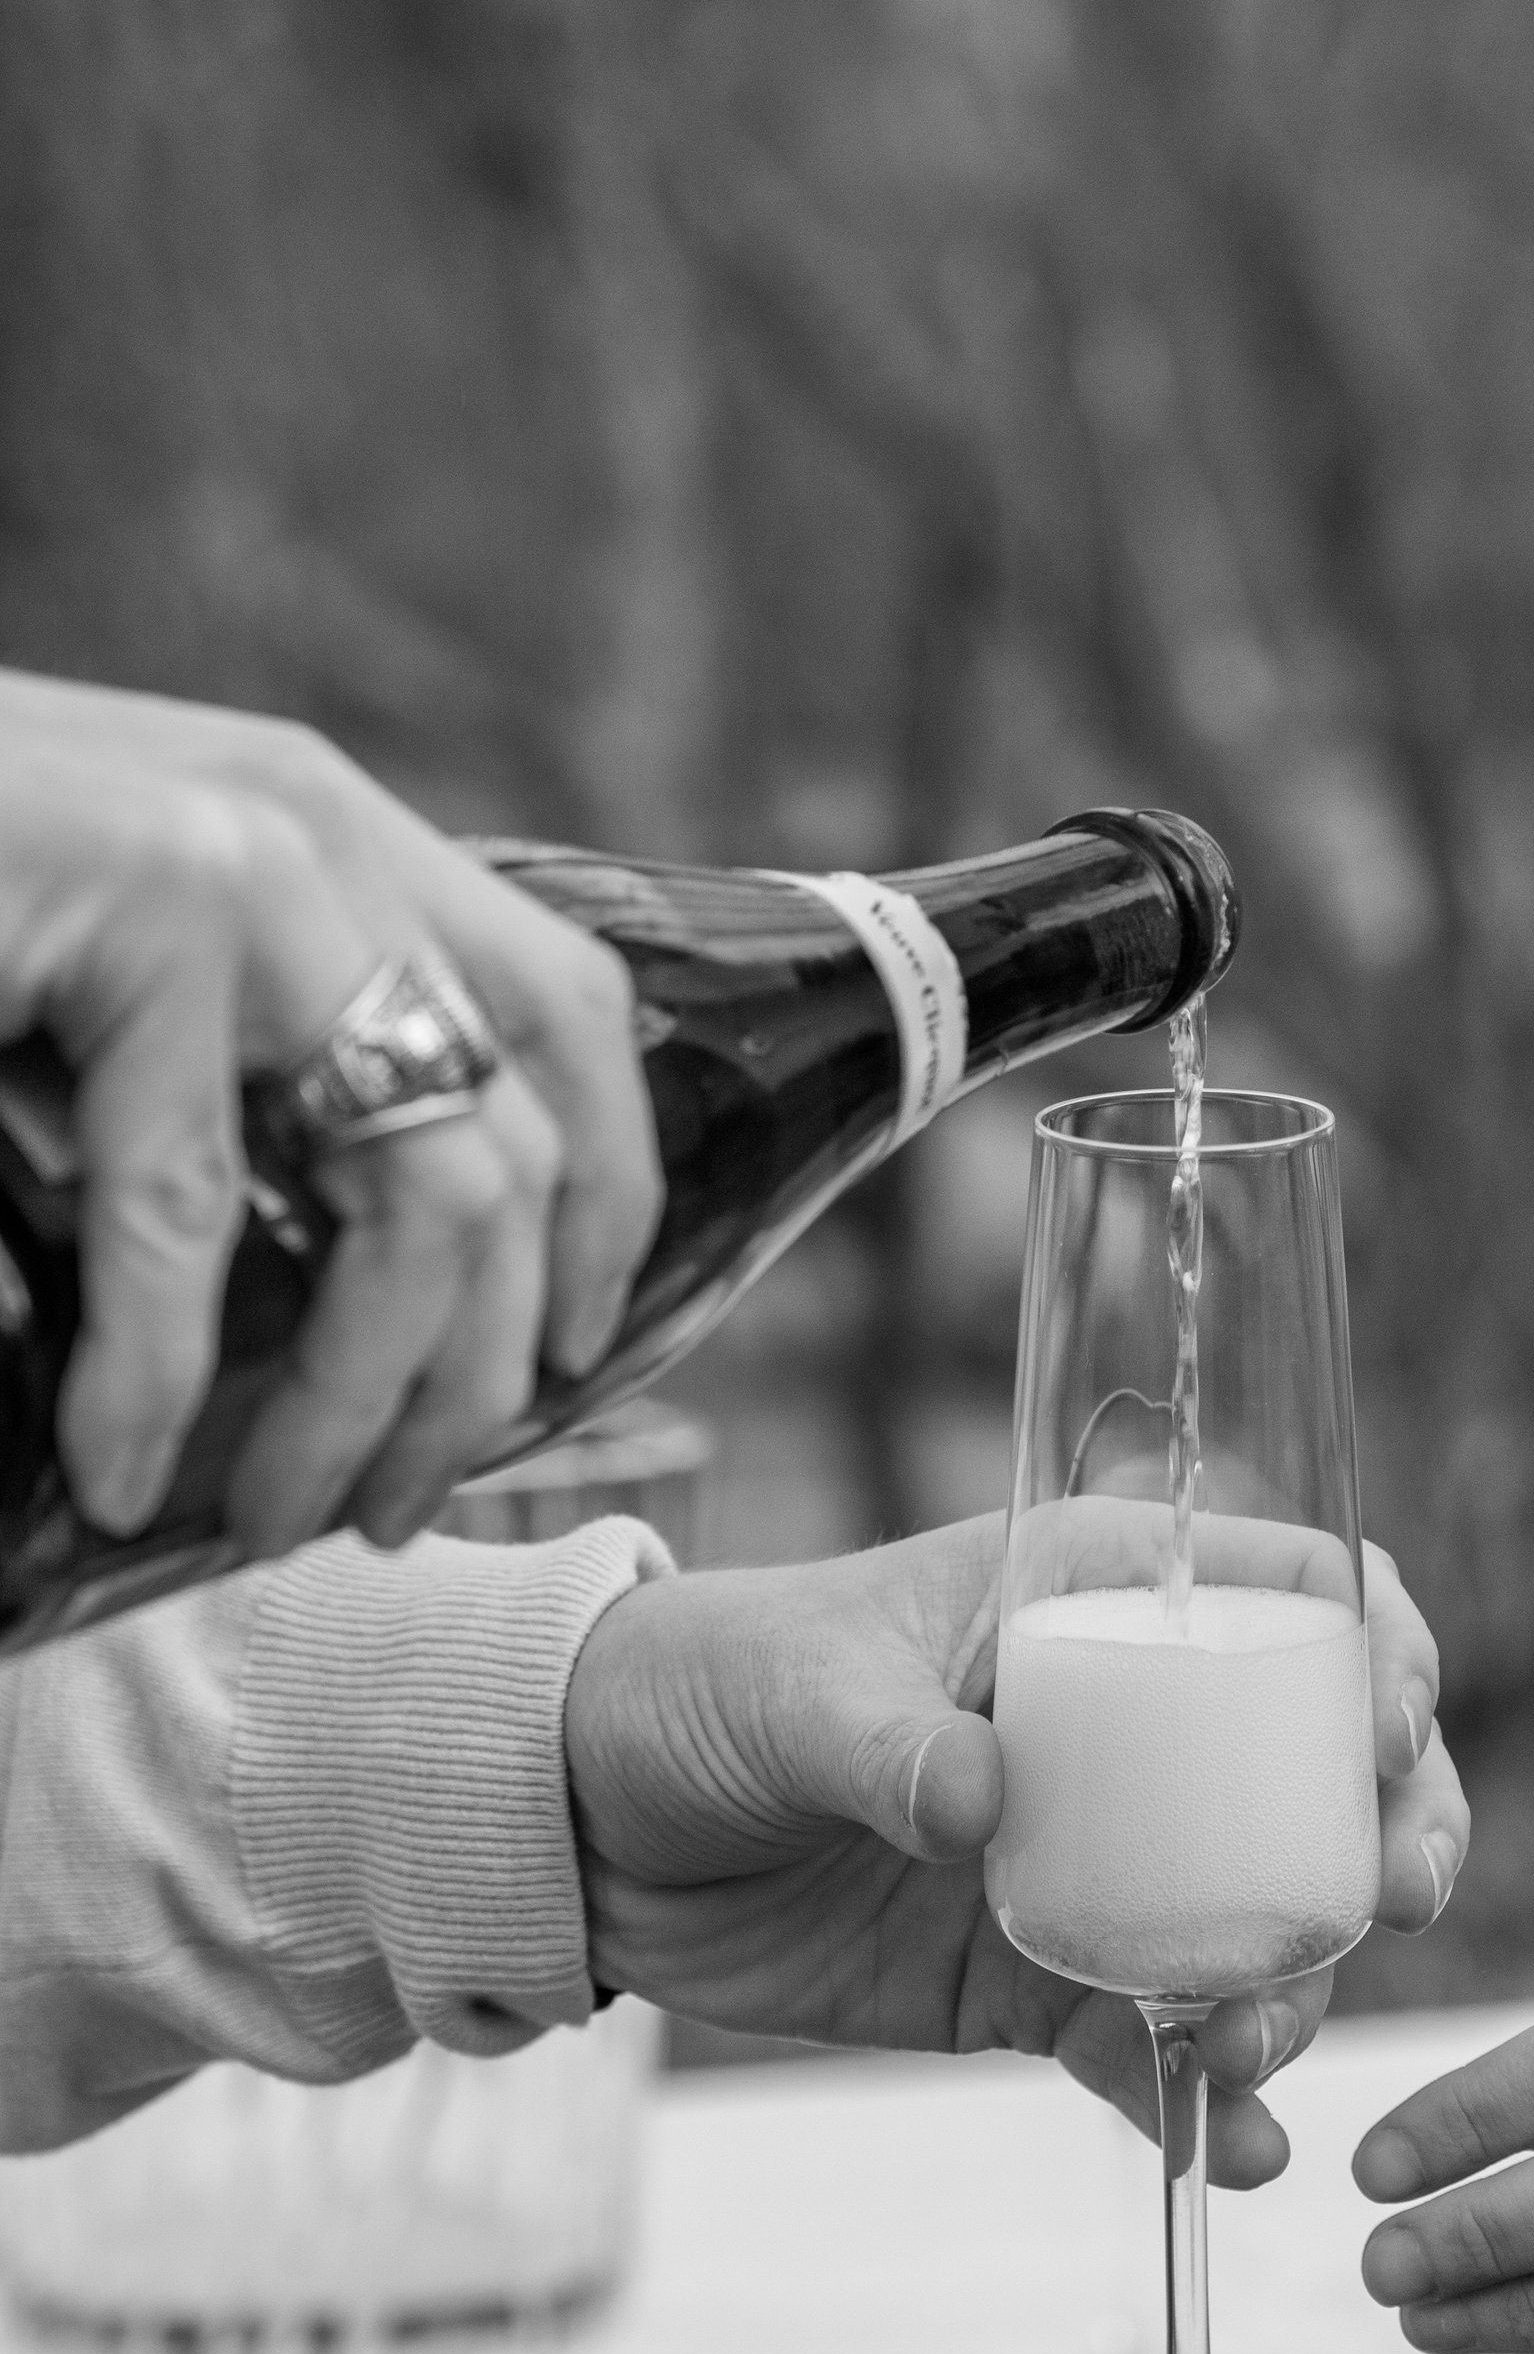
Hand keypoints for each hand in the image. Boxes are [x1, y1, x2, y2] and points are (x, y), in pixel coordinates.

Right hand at [0, 670, 661, 1554]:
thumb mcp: (108, 991)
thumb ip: (235, 1080)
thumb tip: (342, 1308)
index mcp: (332, 836)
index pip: (566, 1014)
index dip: (605, 1197)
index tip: (570, 1353)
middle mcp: (321, 835)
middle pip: (517, 1147)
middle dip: (477, 1368)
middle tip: (393, 1504)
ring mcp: (250, 865)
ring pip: (416, 1199)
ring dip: (355, 1398)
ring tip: (283, 1518)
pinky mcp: (149, 909)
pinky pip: (191, 1209)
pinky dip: (155, 1372)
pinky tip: (119, 1472)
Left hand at [564, 1518, 1469, 2181]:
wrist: (590, 1833)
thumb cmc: (700, 1691)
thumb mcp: (794, 1691)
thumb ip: (891, 1745)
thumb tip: (983, 1806)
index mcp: (1095, 1604)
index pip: (1293, 1596)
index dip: (1376, 1648)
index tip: (1389, 1729)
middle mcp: (1132, 1738)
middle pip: (1322, 1776)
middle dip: (1394, 1835)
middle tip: (1401, 1898)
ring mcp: (1103, 1868)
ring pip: (1265, 1925)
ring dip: (1299, 1986)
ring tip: (1257, 2045)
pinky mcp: (1043, 1987)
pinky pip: (1156, 2048)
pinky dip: (1206, 2106)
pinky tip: (1239, 2154)